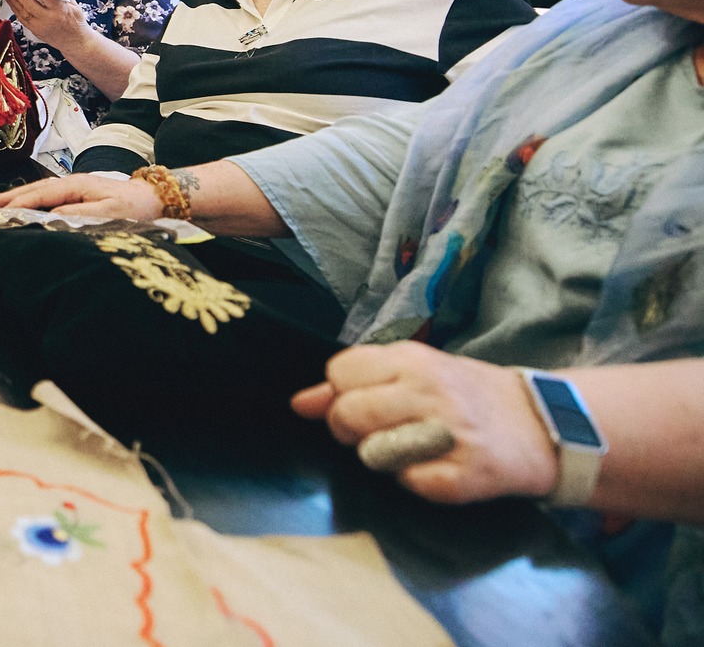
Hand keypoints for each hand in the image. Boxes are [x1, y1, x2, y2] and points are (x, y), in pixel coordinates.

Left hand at [0, 0, 90, 51]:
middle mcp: (48, 19)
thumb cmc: (76, 21)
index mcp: (60, 10)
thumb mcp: (73, 5)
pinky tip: (10, 1)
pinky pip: (22, 19)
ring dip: (11, 0)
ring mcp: (40, 27)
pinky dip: (15, 9)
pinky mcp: (35, 32)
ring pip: (21, 12)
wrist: (76, 43)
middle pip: (27, 4)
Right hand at [0, 172, 162, 216]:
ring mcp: (75, 187)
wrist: (153, 198)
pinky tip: (26, 205)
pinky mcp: (79, 194)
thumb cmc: (132, 207)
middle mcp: (72, 183)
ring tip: (0, 204)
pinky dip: (33, 199)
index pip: (40, 194)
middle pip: (35, 189)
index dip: (17, 201)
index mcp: (76, 185)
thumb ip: (80, 214)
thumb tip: (52, 216)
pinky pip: (49, 196)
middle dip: (11, 196)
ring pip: (41, 191)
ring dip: (20, 197)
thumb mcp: (108, 213)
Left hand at [291, 343, 559, 503]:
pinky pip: (411, 484)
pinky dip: (417, 482)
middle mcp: (430, 391)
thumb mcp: (413, 373)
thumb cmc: (466, 396)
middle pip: (348, 414)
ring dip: (384, 457)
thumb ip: (356, 382)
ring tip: (413, 448)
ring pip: (373, 452)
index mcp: (412, 359)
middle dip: (351, 430)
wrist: (544, 424)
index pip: (341, 372)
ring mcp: (450, 432)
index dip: (340, 394)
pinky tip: (437, 468)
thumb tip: (299, 403)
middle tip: (379, 433)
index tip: (360, 403)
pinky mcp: (468, 474)